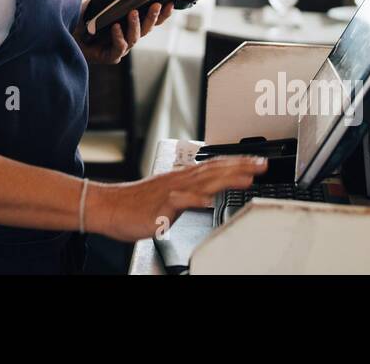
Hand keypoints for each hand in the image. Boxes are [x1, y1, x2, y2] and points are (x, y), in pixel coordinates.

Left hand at [74, 0, 174, 64]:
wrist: (66, 29)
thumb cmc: (87, 17)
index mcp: (130, 24)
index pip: (152, 20)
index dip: (162, 13)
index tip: (170, 2)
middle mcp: (128, 36)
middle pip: (147, 29)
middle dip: (154, 17)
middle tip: (157, 5)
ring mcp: (119, 47)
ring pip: (135, 39)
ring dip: (136, 25)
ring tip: (133, 12)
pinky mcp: (109, 56)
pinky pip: (119, 48)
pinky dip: (119, 37)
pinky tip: (116, 27)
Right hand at [90, 156, 268, 241]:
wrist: (107, 207)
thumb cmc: (134, 204)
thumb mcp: (167, 195)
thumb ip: (187, 193)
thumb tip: (204, 193)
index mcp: (181, 178)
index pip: (214, 167)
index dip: (237, 163)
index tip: (257, 161)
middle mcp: (179, 181)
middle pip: (214, 170)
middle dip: (240, 166)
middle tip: (262, 164)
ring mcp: (170, 192)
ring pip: (202, 182)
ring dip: (225, 178)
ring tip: (246, 177)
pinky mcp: (160, 206)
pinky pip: (180, 202)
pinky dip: (195, 200)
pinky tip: (208, 201)